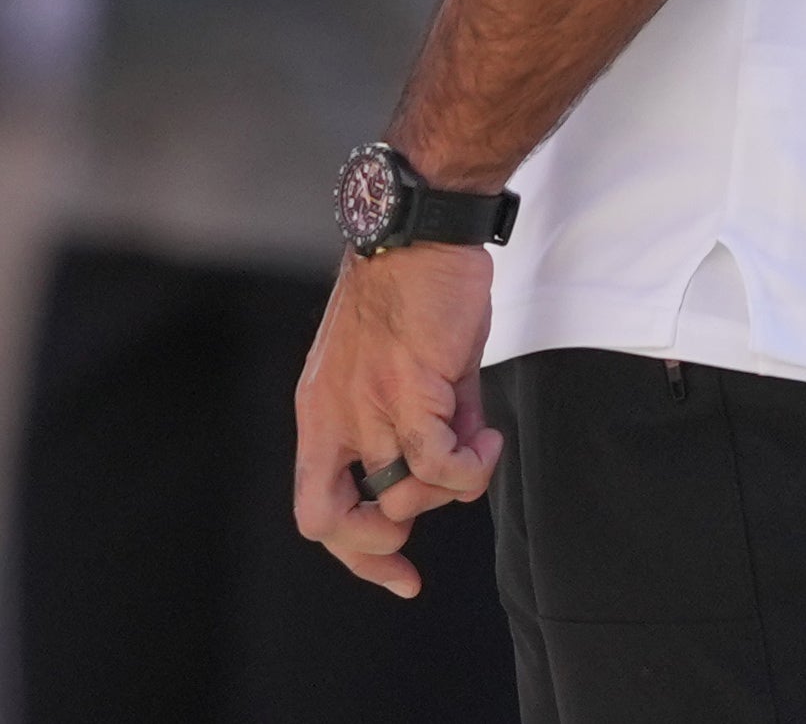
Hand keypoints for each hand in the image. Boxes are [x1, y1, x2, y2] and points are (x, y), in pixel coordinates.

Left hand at [291, 243, 501, 597]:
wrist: (422, 231)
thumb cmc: (416, 293)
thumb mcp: (403, 370)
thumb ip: (421, 425)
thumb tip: (455, 474)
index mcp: (322, 411)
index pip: (317, 510)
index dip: (359, 557)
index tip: (404, 574)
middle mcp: (334, 415)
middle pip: (334, 523)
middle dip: (386, 544)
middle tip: (435, 508)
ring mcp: (366, 404)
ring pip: (402, 496)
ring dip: (450, 487)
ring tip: (478, 443)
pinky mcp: (407, 389)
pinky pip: (438, 464)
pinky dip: (471, 466)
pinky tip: (488, 436)